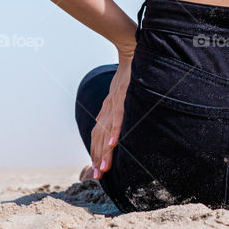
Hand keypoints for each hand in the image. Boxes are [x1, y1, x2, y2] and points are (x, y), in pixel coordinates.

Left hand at [89, 55, 133, 178]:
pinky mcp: (121, 97)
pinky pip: (117, 117)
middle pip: (99, 138)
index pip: (99, 135)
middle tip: (97, 177)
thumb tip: (101, 121)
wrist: (131, 51)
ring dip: (103, 152)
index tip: (97, 170)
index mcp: (108, 109)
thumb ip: (109, 108)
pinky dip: (114, 132)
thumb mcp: (117, 93)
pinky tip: (111, 145)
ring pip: (106, 132)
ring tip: (102, 169)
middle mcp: (108, 109)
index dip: (97, 152)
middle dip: (97, 158)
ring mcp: (114, 104)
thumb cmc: (128, 73)